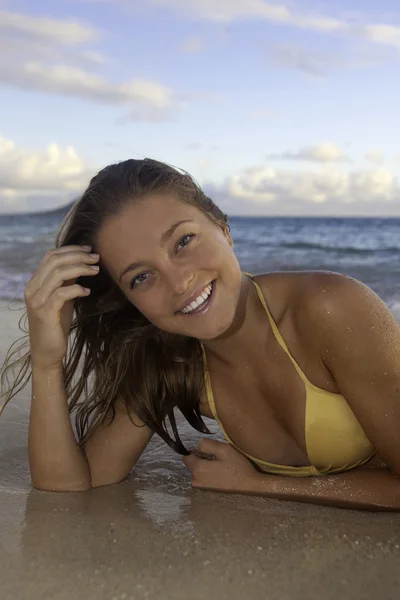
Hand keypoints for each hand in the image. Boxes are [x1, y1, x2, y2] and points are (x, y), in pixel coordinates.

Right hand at [24, 245, 99, 368]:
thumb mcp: (62, 298)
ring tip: (96, 270)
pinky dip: (77, 289)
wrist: (47, 352)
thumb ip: (66, 281)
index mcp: (34, 282)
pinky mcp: (44, 313)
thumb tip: (81, 262)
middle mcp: (32, 289)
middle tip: (96, 258)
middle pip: (54, 261)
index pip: (50, 256)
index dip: (71, 249)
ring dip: (80, 268)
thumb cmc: (56, 324)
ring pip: (58, 274)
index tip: (89, 249)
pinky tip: (87, 292)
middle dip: (78, 256)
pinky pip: (61, 293)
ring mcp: (37, 301)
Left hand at [182, 438, 259, 493]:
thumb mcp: (223, 449)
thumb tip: (197, 446)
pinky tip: (221, 472)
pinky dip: (209, 472)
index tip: (209, 451)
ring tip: (221, 465)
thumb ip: (207, 444)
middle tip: (218, 458)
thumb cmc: (237, 466)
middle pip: (192, 463)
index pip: (186, 455)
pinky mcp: (207, 490)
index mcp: (197, 469)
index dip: (196, 450)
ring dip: (206, 465)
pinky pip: (203, 476)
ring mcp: (201, 487)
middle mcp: (195, 480)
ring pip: (198, 470)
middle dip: (202, 458)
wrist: (249, 485)